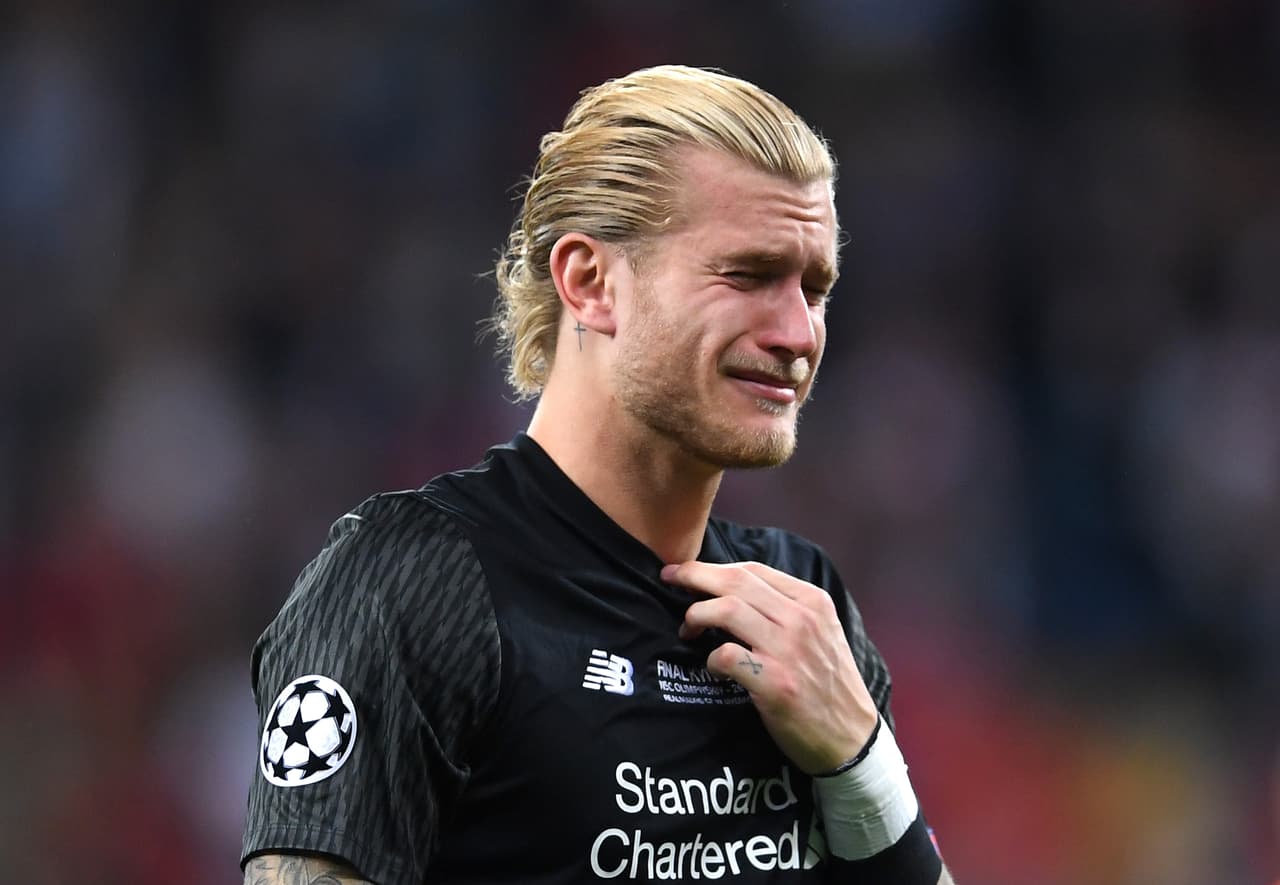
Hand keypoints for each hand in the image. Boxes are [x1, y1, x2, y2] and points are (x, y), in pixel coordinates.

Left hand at [661, 560, 878, 774]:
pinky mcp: (775, 684)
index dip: (713, 567)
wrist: (852, 738)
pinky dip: (711, 658)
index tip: (688, 572)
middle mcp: (802, 620)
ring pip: (727, 610)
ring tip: (687, 629)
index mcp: (813, 601)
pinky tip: (713, 668)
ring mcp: (788, 651)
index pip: (753, 570)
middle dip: (693, 575)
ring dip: (696, 615)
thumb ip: (787, 608)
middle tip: (669, 580)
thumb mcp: (822, 632)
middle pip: (735, 581)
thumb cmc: (828, 684)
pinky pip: (726, 655)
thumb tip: (734, 588)